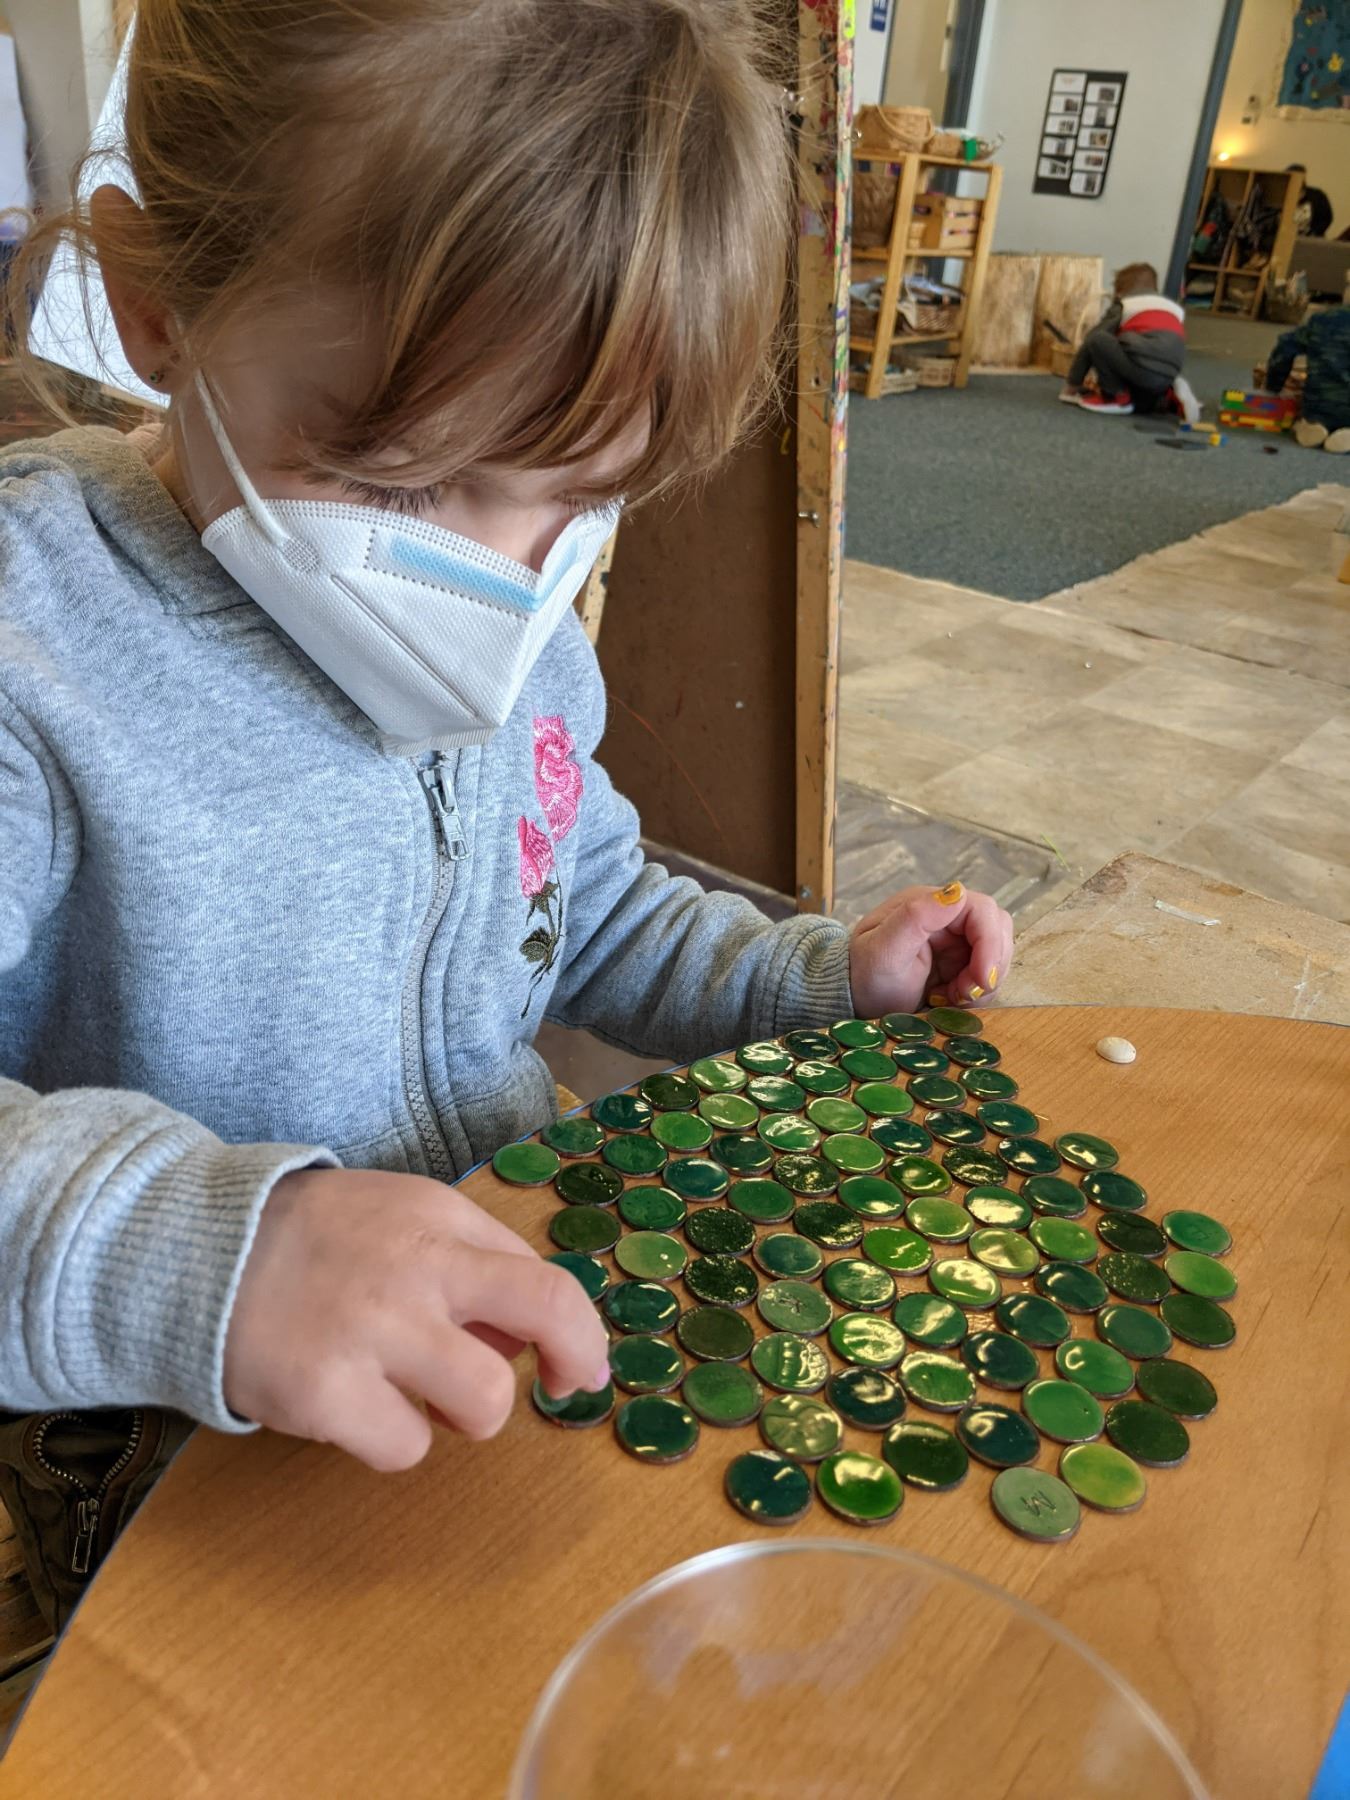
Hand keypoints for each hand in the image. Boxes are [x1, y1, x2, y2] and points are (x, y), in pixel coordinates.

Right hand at [224, 1168, 609, 1470]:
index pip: (547, 1279)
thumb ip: (469, 1260)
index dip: (581, 1334)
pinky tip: (358, 1408)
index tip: (579, 1367)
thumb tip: (528, 1339)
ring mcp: (372, 1331)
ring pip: (485, 1403)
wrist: (192, 1252)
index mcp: (440, 1221)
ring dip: (468, 1415)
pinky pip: (406, 1447)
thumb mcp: (399, 1216)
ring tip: (422, 1397)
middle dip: (572, 1360)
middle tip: (555, 1391)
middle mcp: (417, 1268)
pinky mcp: (325, 1393)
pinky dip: (393, 1440)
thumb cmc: (314, 1242)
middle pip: (547, 1313)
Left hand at [849, 880, 1012, 1018]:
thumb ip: (915, 918)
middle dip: (989, 966)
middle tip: (963, 994)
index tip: (983, 979)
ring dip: (983, 982)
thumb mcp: (882, 950)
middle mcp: (946, 917)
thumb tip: (955, 892)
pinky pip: (987, 974)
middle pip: (996, 931)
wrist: (854, 1002)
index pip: (981, 910)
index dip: (990, 943)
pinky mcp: (960, 964)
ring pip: (997, 954)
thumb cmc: (863, 976)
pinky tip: (950, 1000)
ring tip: (952, 997)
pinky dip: (977, 992)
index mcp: (927, 904)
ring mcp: (956, 941)